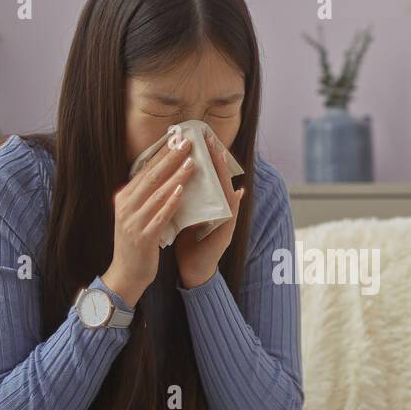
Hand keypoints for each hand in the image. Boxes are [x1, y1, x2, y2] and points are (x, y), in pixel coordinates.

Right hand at [101, 132, 195, 306]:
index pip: (144, 171)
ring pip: (157, 194)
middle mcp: (126, 207)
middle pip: (151, 177)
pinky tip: (182, 191)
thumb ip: (143, 196)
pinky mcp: (143, 237)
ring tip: (191, 162)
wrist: (126, 275)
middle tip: (187, 142)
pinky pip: (159, 216)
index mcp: (123, 199)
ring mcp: (133, 222)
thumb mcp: (134, 215)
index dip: (161, 154)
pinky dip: (171, 202)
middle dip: (170, 158)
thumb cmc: (135, 244)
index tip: (177, 138)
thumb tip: (161, 173)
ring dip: (175, 176)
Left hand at [175, 128, 244, 288]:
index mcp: (208, 203)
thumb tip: (173, 176)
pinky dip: (232, 205)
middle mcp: (220, 209)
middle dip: (217, 160)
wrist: (192, 270)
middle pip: (220, 180)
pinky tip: (237, 193)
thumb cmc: (187, 241)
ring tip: (221, 158)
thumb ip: (183, 197)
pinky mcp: (225, 236)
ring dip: (225, 176)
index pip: (208, 177)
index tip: (199, 138)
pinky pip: (230, 217)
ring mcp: (225, 222)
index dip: (205, 159)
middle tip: (212, 140)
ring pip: (227, 194)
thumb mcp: (183, 214)